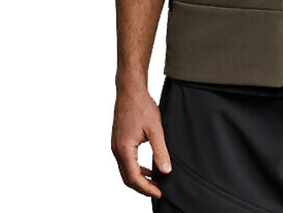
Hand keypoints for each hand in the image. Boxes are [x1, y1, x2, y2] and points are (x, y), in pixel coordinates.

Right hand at [111, 84, 171, 198]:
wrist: (130, 90)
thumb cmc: (142, 106)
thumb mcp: (155, 129)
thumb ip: (160, 151)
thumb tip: (166, 170)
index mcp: (124, 149)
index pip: (134, 177)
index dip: (146, 188)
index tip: (159, 192)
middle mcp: (117, 150)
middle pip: (127, 177)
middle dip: (142, 187)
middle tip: (158, 190)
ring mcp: (116, 146)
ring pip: (126, 170)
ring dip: (139, 178)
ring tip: (155, 182)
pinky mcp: (119, 141)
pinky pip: (126, 161)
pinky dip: (136, 168)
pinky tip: (148, 168)